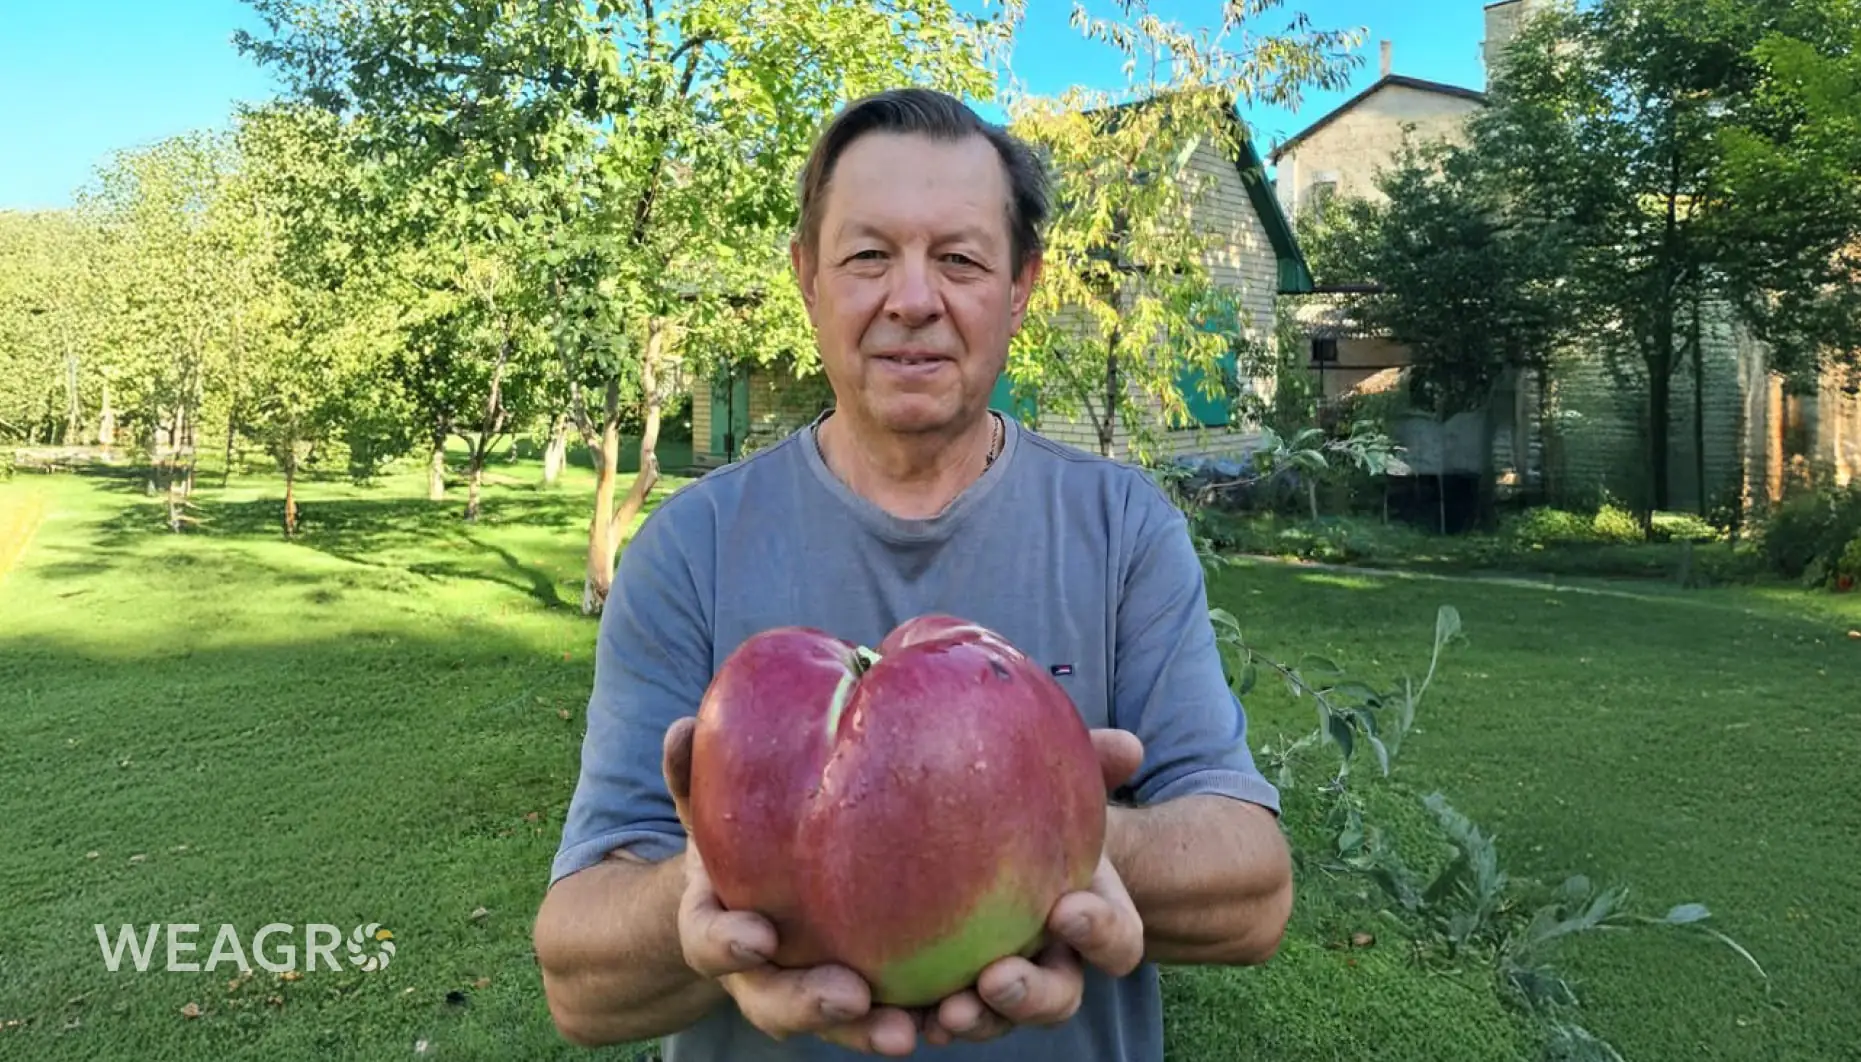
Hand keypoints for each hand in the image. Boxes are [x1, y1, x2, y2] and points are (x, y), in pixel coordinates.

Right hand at [661, 717, 924, 1054]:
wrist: (751, 902)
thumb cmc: (734, 842)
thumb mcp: (708, 806)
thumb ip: (693, 773)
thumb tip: (683, 728)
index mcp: (716, 930)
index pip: (711, 943)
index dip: (728, 944)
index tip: (757, 936)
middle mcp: (759, 976)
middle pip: (776, 1003)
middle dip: (811, 1006)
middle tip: (852, 997)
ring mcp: (810, 995)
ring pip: (838, 1024)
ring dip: (869, 1031)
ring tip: (911, 1029)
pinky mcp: (862, 999)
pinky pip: (888, 1015)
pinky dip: (919, 1018)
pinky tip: (958, 1012)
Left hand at [922, 728, 1148, 1045]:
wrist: (984, 828)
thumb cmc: (1033, 804)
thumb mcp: (1059, 780)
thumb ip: (1092, 762)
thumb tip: (1126, 746)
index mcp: (1092, 919)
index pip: (1116, 942)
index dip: (1099, 933)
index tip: (1064, 909)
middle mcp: (1052, 964)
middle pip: (1058, 997)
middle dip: (1030, 995)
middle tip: (995, 978)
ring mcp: (999, 986)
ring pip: (996, 1019)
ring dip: (975, 1020)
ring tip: (945, 1012)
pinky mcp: (946, 989)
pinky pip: (935, 1017)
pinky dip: (917, 1021)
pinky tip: (893, 1019)